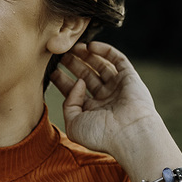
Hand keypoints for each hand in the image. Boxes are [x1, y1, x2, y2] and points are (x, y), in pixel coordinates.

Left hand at [49, 41, 162, 158]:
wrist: (129, 134)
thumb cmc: (101, 135)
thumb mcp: (74, 124)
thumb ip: (68, 104)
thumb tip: (77, 82)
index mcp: (92, 111)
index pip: (74, 92)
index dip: (63, 80)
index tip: (52, 71)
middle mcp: (105, 99)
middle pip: (86, 76)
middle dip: (73, 64)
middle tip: (60, 55)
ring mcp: (118, 87)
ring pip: (100, 66)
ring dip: (86, 56)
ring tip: (72, 47)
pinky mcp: (130, 77)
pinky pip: (117, 59)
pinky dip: (105, 51)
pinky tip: (90, 46)